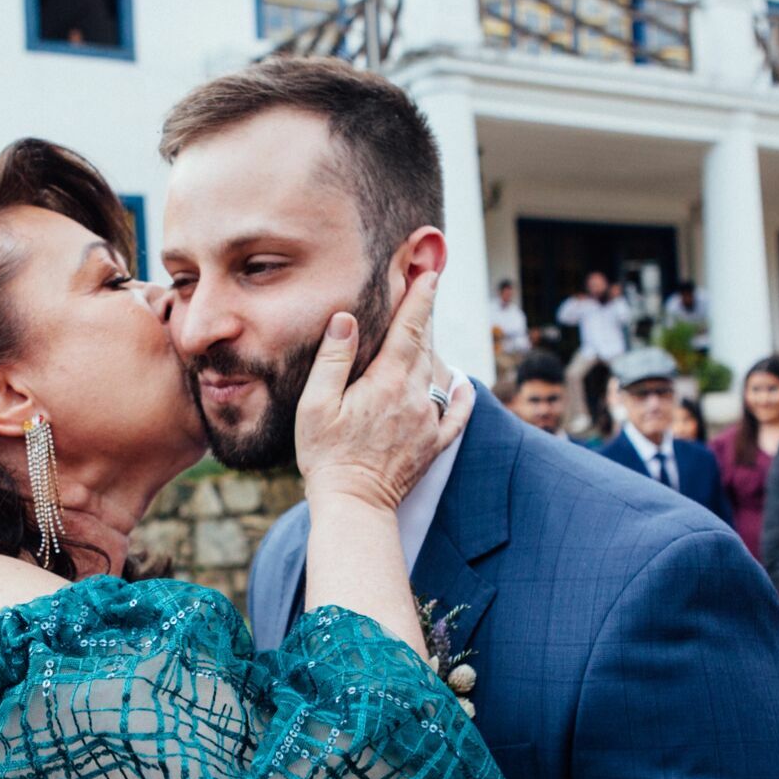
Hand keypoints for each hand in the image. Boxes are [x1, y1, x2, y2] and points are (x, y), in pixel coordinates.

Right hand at [295, 272, 472, 510]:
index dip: (420, 298)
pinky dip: (462, 394)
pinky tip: (462, 383)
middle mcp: (415, 396)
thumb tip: (346, 319)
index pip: (410, 328)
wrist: (354, 504)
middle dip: (425, 317)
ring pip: (439, 374)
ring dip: (434, 351)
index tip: (429, 274)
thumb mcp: (315, 404)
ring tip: (425, 336)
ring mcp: (429, 422)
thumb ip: (333, 359)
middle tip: (427, 290)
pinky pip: (457, 414)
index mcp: (388, 381)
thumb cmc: (326, 455)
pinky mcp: (433, 445)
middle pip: (426, 346)